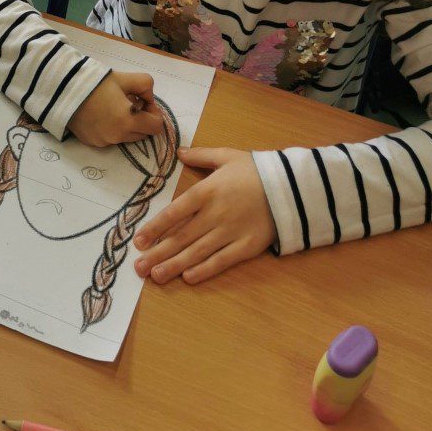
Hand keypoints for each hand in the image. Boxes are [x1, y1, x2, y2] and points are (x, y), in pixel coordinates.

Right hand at [68, 72, 164, 146]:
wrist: (63, 89)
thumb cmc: (95, 83)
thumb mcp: (125, 78)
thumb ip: (145, 85)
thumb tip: (148, 99)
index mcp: (128, 121)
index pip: (156, 126)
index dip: (154, 113)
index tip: (142, 101)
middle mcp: (117, 136)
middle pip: (142, 133)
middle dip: (140, 119)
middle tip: (127, 102)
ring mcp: (103, 142)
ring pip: (126, 137)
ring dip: (126, 125)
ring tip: (112, 107)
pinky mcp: (92, 142)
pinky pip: (110, 139)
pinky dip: (111, 129)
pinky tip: (100, 114)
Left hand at [133, 148, 275, 284]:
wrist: (293, 186)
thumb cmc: (257, 169)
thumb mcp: (227, 155)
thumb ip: (200, 155)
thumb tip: (179, 152)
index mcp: (207, 191)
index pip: (175, 211)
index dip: (155, 227)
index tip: (139, 240)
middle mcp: (215, 214)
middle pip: (181, 236)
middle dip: (158, 253)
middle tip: (139, 267)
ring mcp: (231, 232)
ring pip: (197, 251)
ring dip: (174, 265)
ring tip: (155, 276)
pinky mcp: (247, 246)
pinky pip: (222, 261)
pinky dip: (205, 270)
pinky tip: (188, 278)